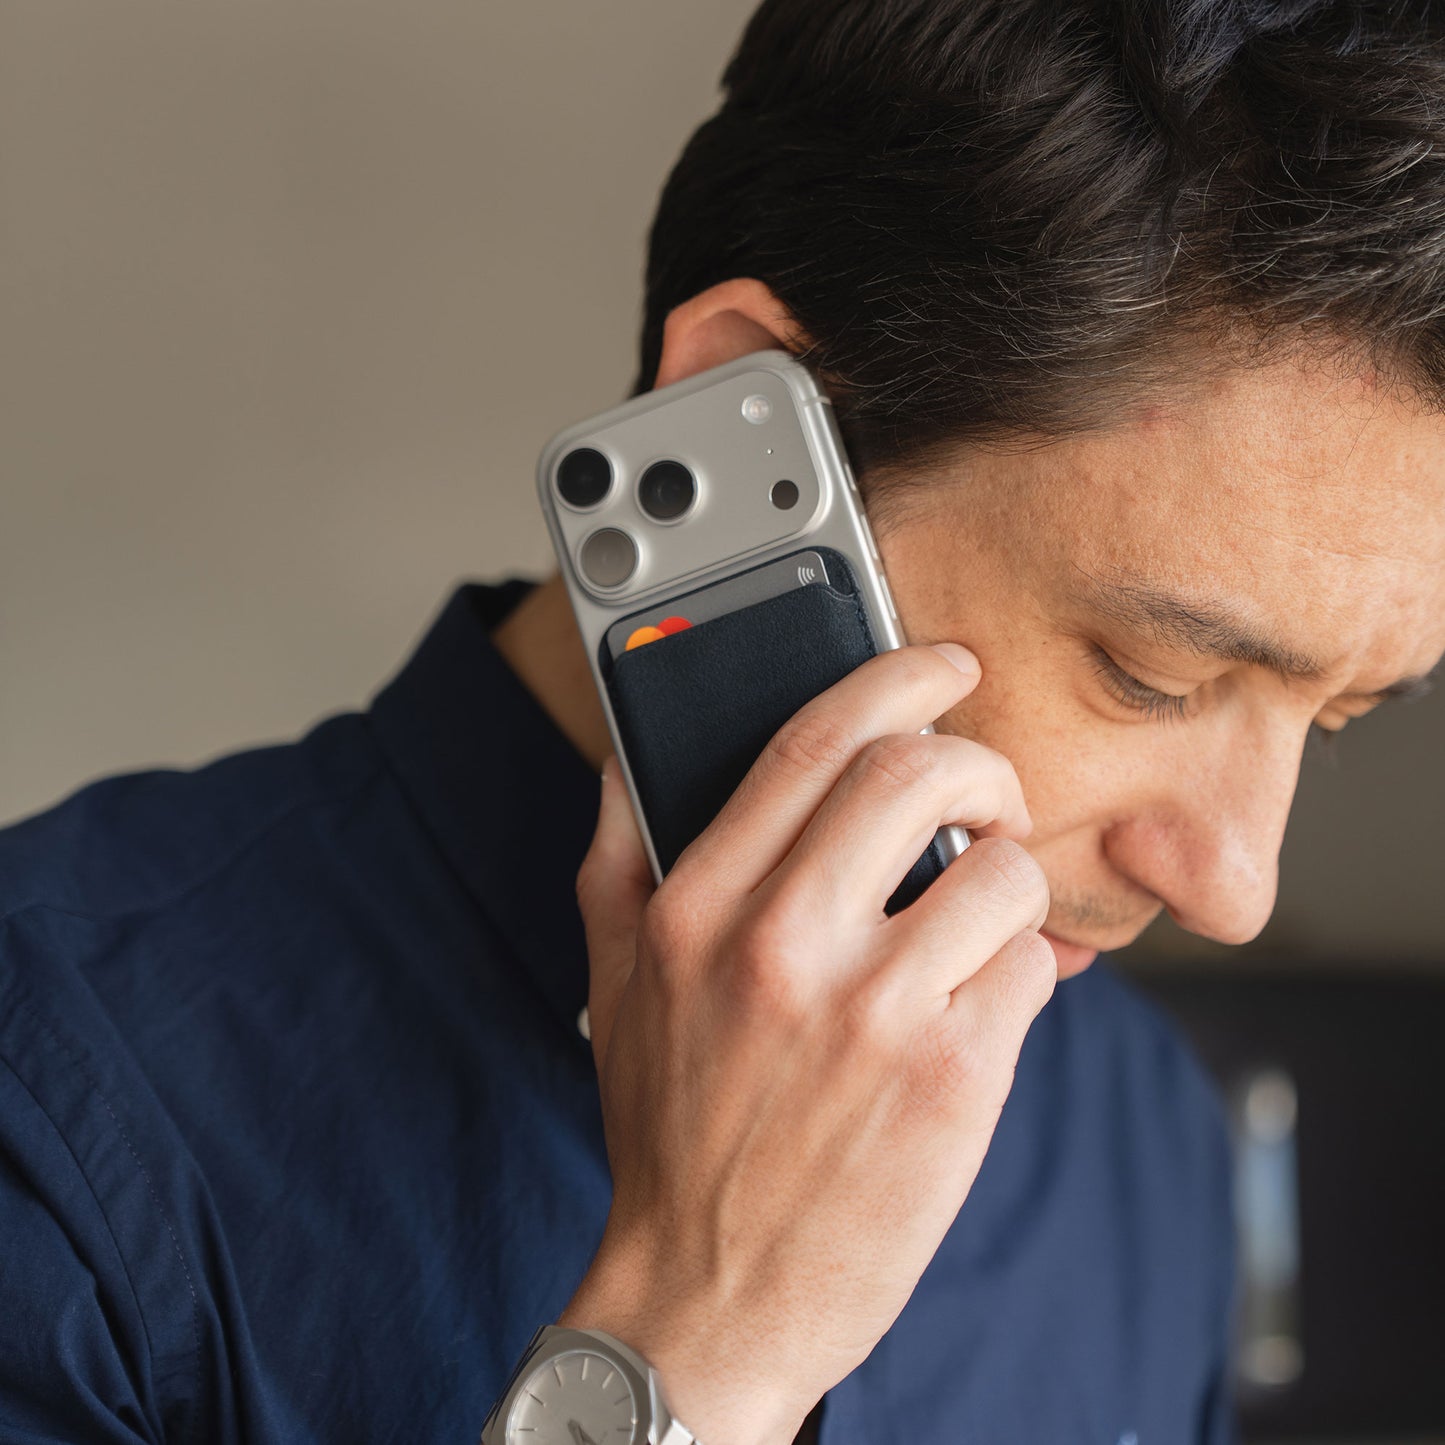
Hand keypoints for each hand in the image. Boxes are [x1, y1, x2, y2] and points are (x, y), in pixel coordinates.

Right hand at [560, 643, 1054, 1444]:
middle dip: (977, 761)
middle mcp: (779, 944)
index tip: (942, 665)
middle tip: (984, 797)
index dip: (893, 678)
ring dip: (1009, 879)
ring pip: (999, 870)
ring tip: (980, 920)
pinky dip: (1027, 968)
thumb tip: (635, 748)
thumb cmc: (670, 1128)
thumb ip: (620, 847)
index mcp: (696, 906)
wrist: (707, 1297)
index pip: (809, 743)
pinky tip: (982, 1004)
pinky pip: (1034, 966)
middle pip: (917, 773)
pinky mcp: (951, 1080)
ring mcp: (871, 1011)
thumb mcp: (613, 978)